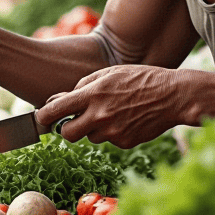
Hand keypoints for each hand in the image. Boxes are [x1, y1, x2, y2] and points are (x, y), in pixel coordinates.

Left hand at [35, 65, 182, 149]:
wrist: (172, 96)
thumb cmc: (139, 79)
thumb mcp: (109, 72)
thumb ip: (83, 85)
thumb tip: (61, 99)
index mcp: (93, 94)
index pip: (56, 110)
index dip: (44, 116)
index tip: (42, 117)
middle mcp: (100, 115)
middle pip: (68, 134)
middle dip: (67, 128)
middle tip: (73, 121)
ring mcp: (112, 132)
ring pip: (91, 137)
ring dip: (94, 128)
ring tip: (112, 112)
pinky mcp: (124, 142)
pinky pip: (110, 140)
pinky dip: (113, 132)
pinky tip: (127, 118)